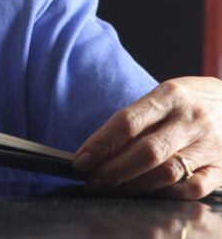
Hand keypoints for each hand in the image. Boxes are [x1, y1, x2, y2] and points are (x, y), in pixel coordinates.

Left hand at [73, 77, 221, 198]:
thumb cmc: (190, 101)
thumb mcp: (164, 96)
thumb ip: (136, 120)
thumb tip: (98, 150)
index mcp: (170, 95)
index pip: (127, 122)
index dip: (100, 144)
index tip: (80, 161)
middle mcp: (191, 119)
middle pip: (146, 152)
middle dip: (113, 171)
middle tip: (92, 181)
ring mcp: (210, 144)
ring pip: (166, 173)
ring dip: (133, 186)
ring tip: (112, 189)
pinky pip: (192, 188)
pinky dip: (166, 194)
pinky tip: (148, 193)